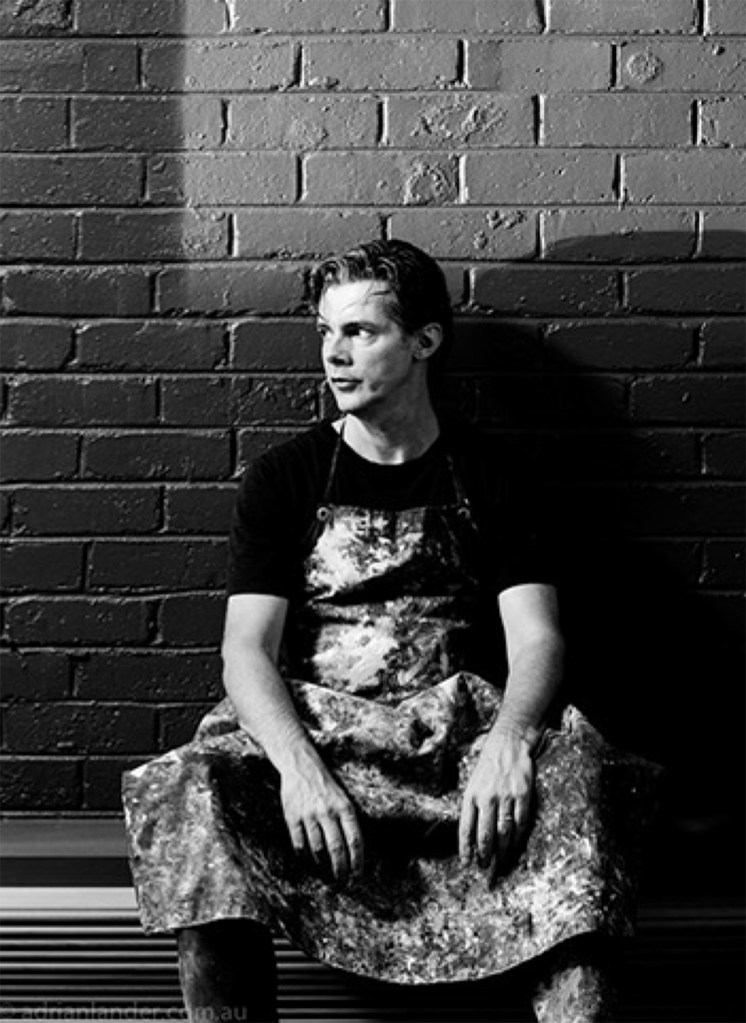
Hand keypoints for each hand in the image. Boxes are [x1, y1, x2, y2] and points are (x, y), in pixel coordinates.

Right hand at [280, 758, 363, 883]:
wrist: (301, 766)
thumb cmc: (326, 786)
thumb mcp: (343, 798)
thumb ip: (348, 821)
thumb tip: (356, 851)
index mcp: (345, 807)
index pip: (355, 840)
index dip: (358, 861)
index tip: (358, 876)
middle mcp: (328, 812)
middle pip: (337, 849)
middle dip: (341, 870)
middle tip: (342, 882)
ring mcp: (309, 815)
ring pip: (318, 849)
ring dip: (323, 866)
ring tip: (327, 875)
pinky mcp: (293, 817)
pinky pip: (299, 844)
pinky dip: (305, 857)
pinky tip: (309, 862)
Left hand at [458, 730, 534, 879]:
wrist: (508, 744)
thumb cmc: (487, 767)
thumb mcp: (472, 784)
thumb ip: (472, 808)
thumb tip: (471, 836)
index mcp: (471, 795)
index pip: (465, 828)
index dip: (466, 849)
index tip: (467, 864)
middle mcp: (487, 797)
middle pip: (485, 834)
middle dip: (484, 855)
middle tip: (485, 868)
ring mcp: (506, 796)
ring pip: (503, 832)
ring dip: (501, 850)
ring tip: (500, 862)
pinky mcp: (523, 795)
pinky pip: (520, 822)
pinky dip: (517, 837)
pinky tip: (514, 845)